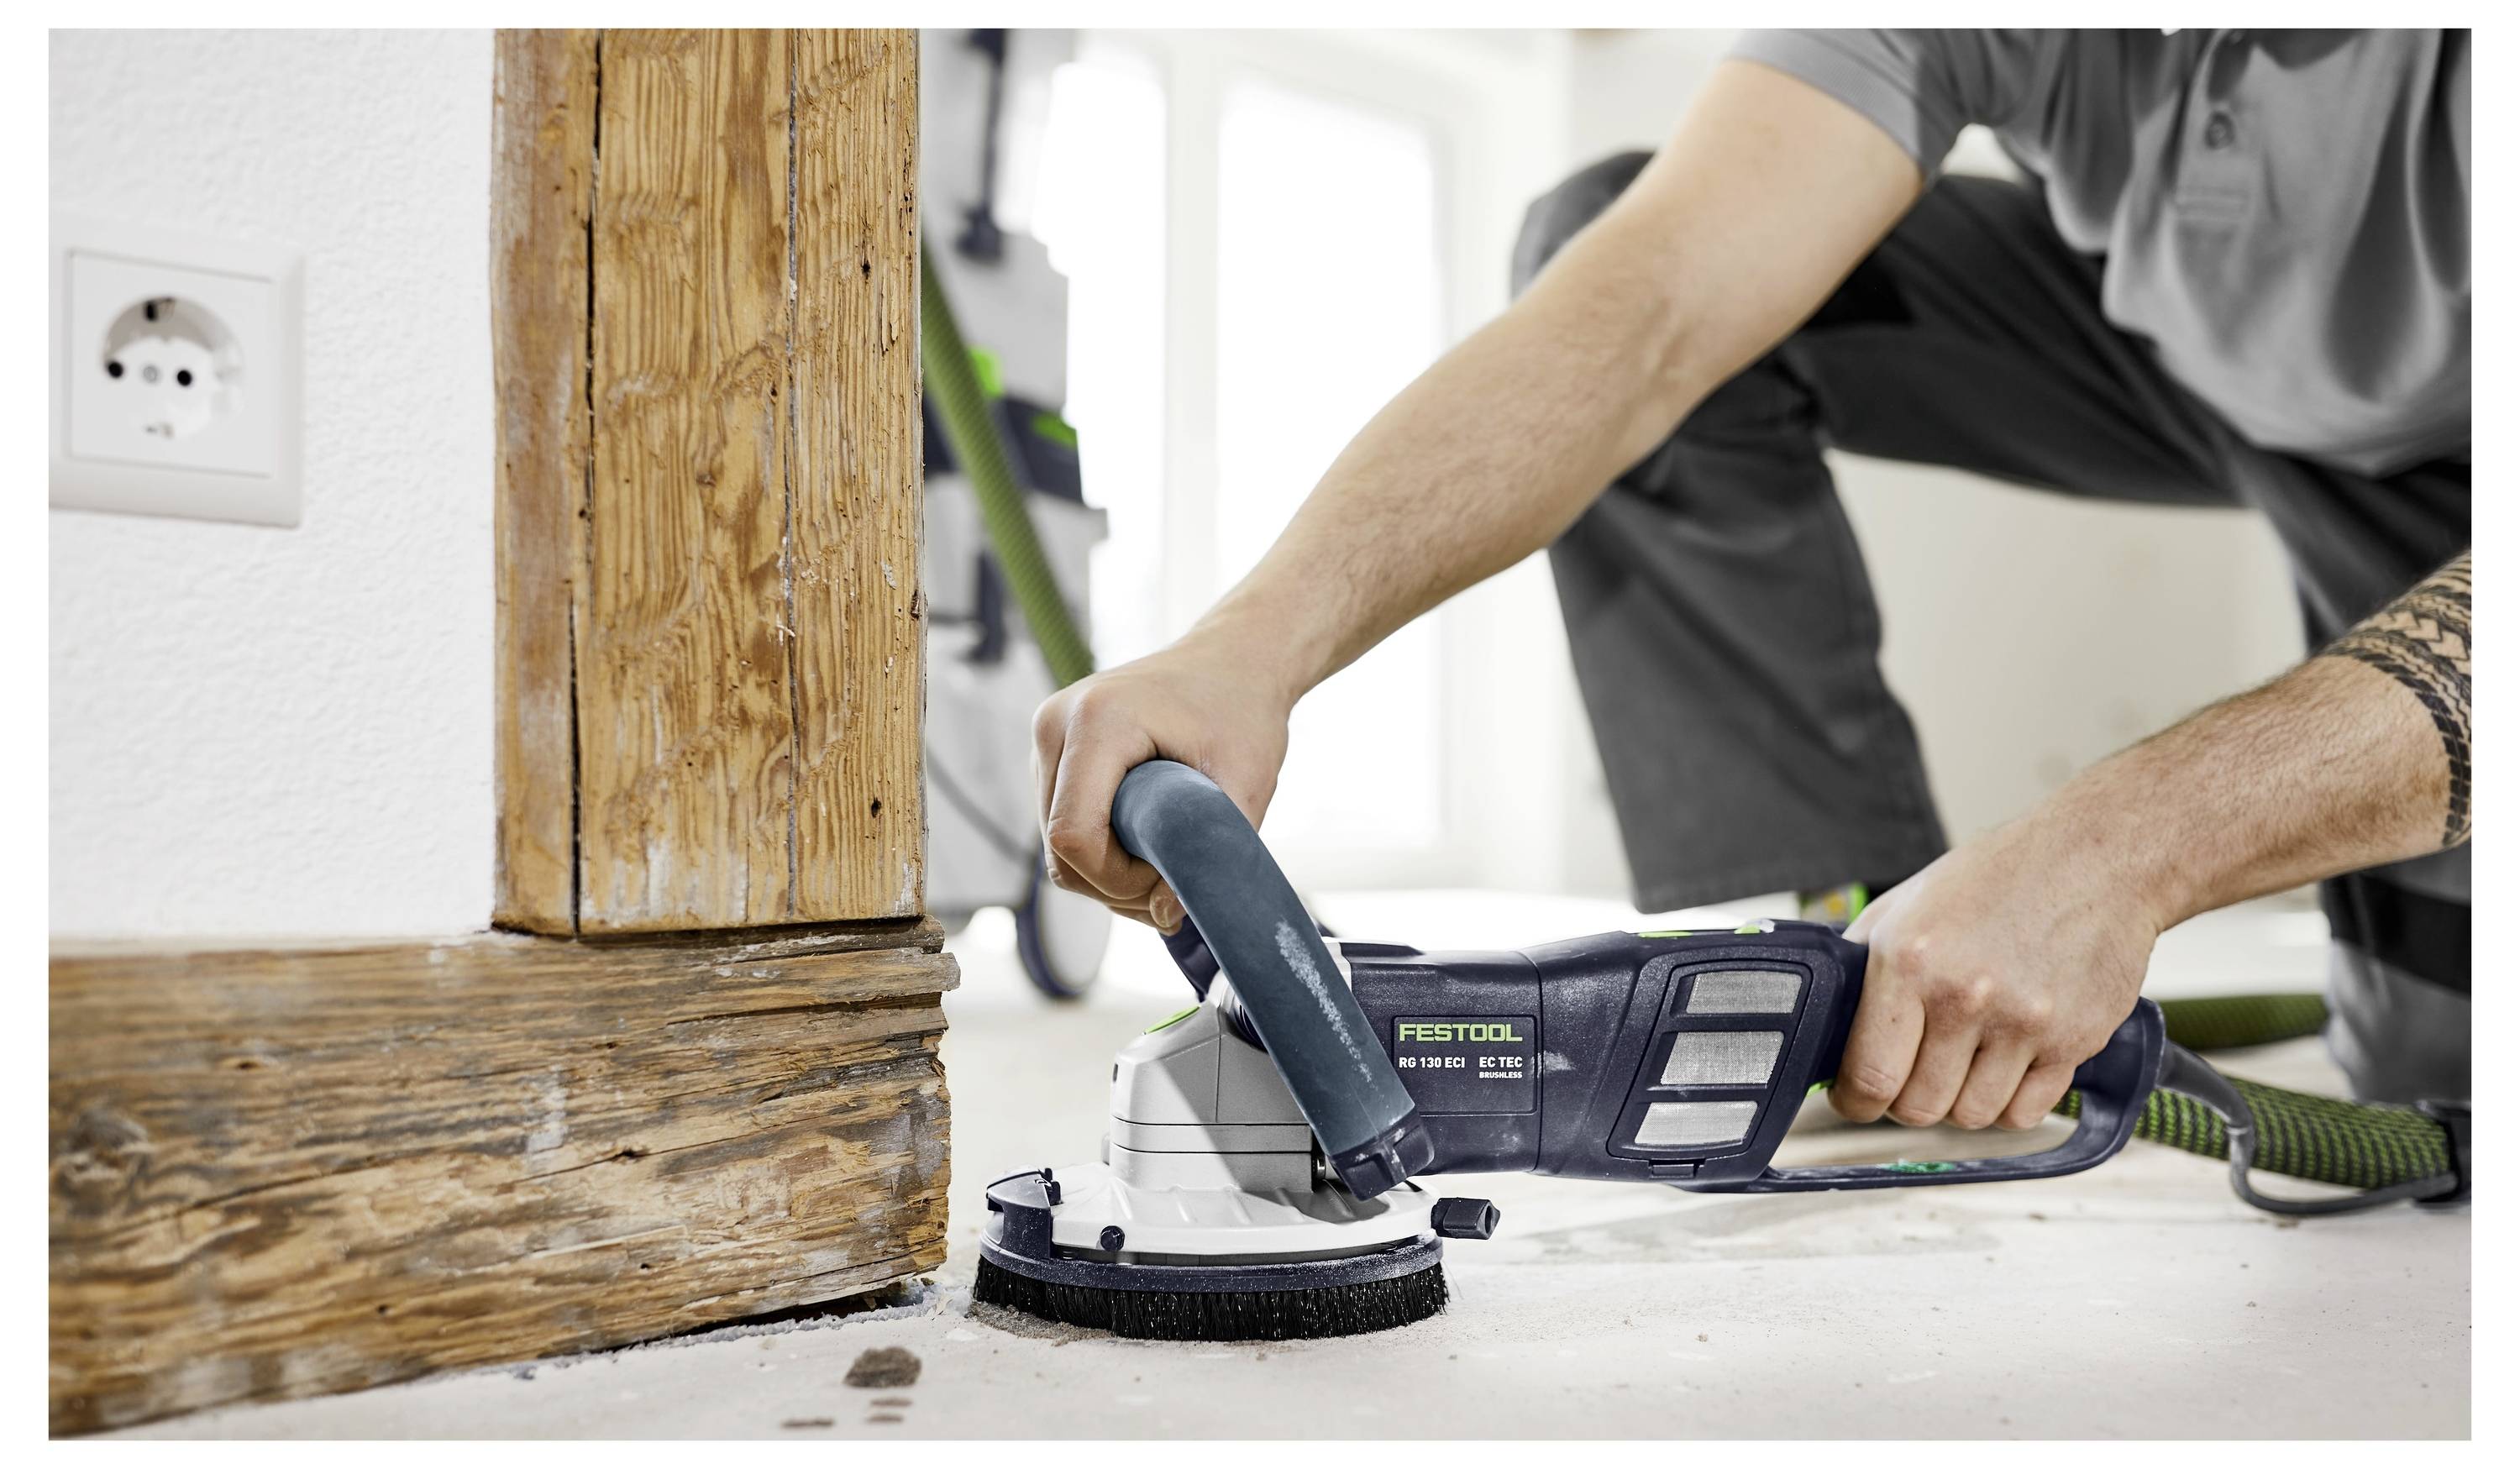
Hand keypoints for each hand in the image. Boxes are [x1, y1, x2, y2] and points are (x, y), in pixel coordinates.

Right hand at [1031, 635, 1292, 931]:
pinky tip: (1147, 844)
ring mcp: (1047, 740)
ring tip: (1167, 861)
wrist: (1233, 660)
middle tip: (1177, 878)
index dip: (1118, 881)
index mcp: (1097, 720)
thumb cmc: (1243, 712)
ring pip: (1055, 847)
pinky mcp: (1052, 754)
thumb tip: (1163, 917)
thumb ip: (1209, 854)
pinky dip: (1100, 852)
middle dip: (1116, 885)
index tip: (1172, 878)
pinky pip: (1061, 827)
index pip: (1073, 836)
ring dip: (1107, 874)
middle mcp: (1055, 725)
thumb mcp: (1247, 784)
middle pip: (1059, 850)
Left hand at [1831, 812, 2165, 1130]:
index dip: (1855, 1100)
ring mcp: (2023, 1022)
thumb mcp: (1907, 904)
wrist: (2096, 859)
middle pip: (1919, 1108)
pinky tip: (2005, 1065)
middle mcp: (1964, 996)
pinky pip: (2023, 1113)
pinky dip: (2007, 1102)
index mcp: (1909, 960)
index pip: (1868, 1076)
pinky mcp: (2073, 1041)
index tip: (1857, 1098)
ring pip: (1971, 1117)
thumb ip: (1860, 963)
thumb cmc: (1999, 877)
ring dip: (1960, 1101)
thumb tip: (1824, 1020)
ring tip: (1964, 1061)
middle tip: (1913, 1075)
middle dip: (1907, 1101)